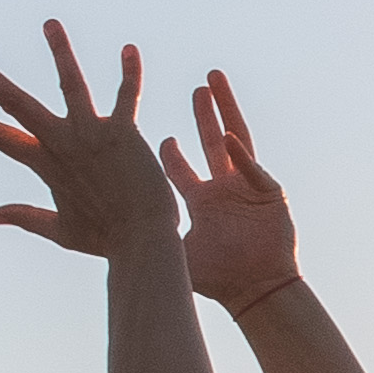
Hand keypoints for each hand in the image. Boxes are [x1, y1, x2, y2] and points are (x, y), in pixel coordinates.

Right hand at [0, 25, 178, 261]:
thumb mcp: (61, 230)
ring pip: (70, 85)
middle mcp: (61, 144)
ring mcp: (91, 136)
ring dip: (60, 52)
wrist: (144, 244)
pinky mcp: (123, 134)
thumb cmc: (106, 238)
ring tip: (50, 23)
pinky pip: (126, 97)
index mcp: (43, 162)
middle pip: (13, 101)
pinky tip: (130, 49)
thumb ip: (27, 217)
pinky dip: (129, 74)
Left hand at [158, 68, 299, 312]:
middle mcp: (224, 190)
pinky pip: (252, 168)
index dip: (172, 154)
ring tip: (215, 81)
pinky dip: (242, 155)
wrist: (257, 291)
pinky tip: (229, 138)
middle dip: (205, 115)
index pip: (182, 171)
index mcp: (202, 203)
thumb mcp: (175, 254)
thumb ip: (146, 241)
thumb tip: (104, 244)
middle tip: (197, 88)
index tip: (160, 139)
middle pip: (211, 143)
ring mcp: (248, 188)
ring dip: (225, 111)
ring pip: (237, 140)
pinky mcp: (269, 194)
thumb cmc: (219, 280)